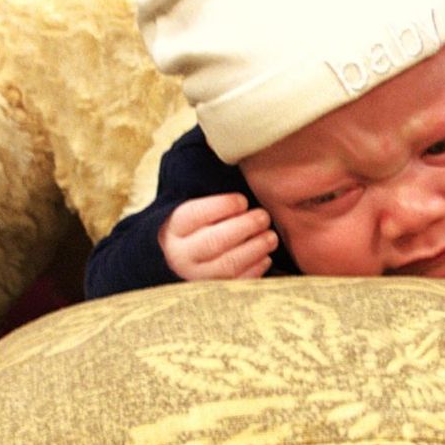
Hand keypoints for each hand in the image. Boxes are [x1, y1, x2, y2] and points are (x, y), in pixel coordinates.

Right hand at [160, 193, 279, 280]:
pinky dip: (254, 270)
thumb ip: (206, 183)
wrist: (177, 259)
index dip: (222, 206)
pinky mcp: (213, 292)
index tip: (241, 201)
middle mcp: (180, 254)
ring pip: (227, 265)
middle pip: (213, 241)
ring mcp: (196, 277)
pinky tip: (265, 256)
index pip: (195, 215)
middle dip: (244, 227)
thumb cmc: (196, 224)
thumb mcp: (193, 204)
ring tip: (270, 237)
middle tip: (263, 217)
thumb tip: (220, 151)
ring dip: (254, 249)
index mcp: (173, 227)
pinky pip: (236, 284)